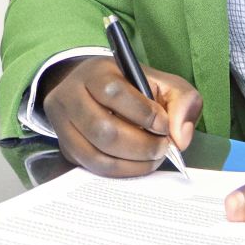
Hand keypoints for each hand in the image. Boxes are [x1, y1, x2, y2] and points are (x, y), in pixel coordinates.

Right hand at [41, 55, 201, 176]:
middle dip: (141, 145)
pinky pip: (94, 168)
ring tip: (153, 156)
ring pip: (97, 155)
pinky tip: (138, 164)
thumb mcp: (161, 82)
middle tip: (163, 147)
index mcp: (93, 73)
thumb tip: (180, 137)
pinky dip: (122, 171)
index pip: (113, 92)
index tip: (163, 124)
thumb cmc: (132, 87)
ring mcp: (63, 125)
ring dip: (133, 163)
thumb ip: (182, 101)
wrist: (95, 91)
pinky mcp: (66, 149)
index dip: (143, 113)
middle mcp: (70, 97)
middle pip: (103, 129)